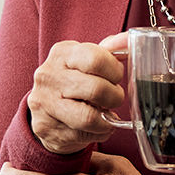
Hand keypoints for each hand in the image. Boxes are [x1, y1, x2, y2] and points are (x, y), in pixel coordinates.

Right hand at [26, 33, 129, 154]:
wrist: (46, 110)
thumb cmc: (75, 81)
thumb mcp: (89, 60)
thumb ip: (113, 50)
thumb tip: (130, 40)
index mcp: (62, 53)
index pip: (97, 59)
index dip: (115, 72)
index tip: (116, 77)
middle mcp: (48, 76)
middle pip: (96, 89)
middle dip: (114, 97)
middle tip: (114, 98)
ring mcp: (44, 103)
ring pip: (89, 117)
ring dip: (106, 120)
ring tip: (106, 114)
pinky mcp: (45, 127)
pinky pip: (83, 135)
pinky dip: (98, 133)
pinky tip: (95, 126)